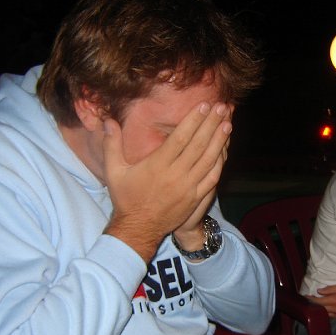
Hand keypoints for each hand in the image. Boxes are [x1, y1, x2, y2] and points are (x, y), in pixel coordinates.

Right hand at [102, 102, 231, 260]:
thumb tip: (107, 121)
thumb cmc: (126, 198)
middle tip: (222, 107)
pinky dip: (220, 163)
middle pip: (198, 145)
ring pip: (208, 160)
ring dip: (220, 141)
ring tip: (228, 123)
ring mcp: (188, 187)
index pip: (180, 138)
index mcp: (157, 165)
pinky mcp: (195, 198)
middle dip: (211, 124)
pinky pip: (212, 178)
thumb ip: (111, 145)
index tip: (204, 105)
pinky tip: (225, 150)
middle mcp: (175, 175)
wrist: (139, 228)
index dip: (194, 120)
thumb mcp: (114, 171)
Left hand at [306, 284, 335, 317]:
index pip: (320, 302)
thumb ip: (331, 289)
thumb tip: (319, 291)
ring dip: (318, 309)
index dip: (311, 299)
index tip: (305, 296)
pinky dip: (325, 311)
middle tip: (307, 299)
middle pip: (320, 309)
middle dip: (313, 304)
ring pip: (324, 314)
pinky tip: (323, 307)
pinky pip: (330, 315)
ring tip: (313, 303)